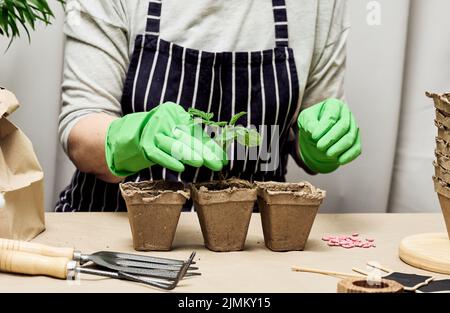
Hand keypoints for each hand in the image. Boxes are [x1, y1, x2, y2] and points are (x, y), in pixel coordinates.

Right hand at [105, 102, 226, 175]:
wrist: (133, 134)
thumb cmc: (163, 134)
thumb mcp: (179, 133)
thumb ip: (197, 141)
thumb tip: (220, 155)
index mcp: (174, 112)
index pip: (196, 131)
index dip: (210, 146)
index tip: (222, 158)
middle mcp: (164, 119)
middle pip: (187, 138)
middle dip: (204, 152)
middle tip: (217, 163)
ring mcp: (152, 131)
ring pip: (173, 144)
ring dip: (187, 154)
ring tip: (200, 162)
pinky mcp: (144, 144)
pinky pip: (157, 153)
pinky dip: (168, 160)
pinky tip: (180, 168)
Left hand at [297, 99, 360, 172]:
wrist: (317, 133)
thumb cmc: (311, 123)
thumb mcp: (305, 119)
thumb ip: (308, 123)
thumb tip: (314, 131)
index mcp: (334, 105)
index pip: (331, 116)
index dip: (323, 128)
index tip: (313, 137)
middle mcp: (346, 114)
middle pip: (343, 127)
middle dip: (331, 139)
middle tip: (319, 147)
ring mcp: (353, 127)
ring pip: (351, 138)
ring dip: (339, 148)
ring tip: (328, 154)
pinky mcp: (356, 140)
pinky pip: (356, 148)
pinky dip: (349, 155)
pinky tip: (340, 160)